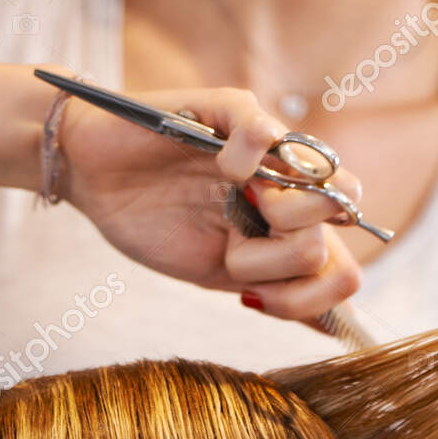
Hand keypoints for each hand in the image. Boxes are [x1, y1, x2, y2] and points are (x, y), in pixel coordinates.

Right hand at [55, 79, 362, 325]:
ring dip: (272, 220)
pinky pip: (270, 132)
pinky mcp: (233, 109)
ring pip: (321, 194)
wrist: (95, 181)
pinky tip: (220, 167)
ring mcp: (269, 150)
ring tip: (230, 204)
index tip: (255, 298)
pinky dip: (247, 159)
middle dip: (282, 263)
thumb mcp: (220, 273)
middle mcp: (291, 190)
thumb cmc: (155, 224)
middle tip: (235, 249)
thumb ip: (279, 293)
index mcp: (290, 232)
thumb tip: (332, 329)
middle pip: (332, 241)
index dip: (309, 299)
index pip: (342, 273)